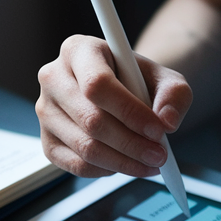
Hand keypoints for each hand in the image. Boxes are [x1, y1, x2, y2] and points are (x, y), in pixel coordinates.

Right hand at [36, 35, 191, 176]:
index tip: (158, 130)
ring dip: (124, 162)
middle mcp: (54, 78)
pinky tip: (126, 164)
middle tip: (160, 155)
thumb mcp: (166, 78)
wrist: (122, 92)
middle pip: (91, 120)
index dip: (129, 112)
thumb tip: (167, 121)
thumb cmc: (139, 81)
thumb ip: (174, 94)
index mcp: (78, 50)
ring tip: (151, 162)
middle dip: (132, 144)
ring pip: (85, 147)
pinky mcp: (47, 141)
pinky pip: (76, 165)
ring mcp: (46, 112)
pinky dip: (106, 171)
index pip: (97, 85)